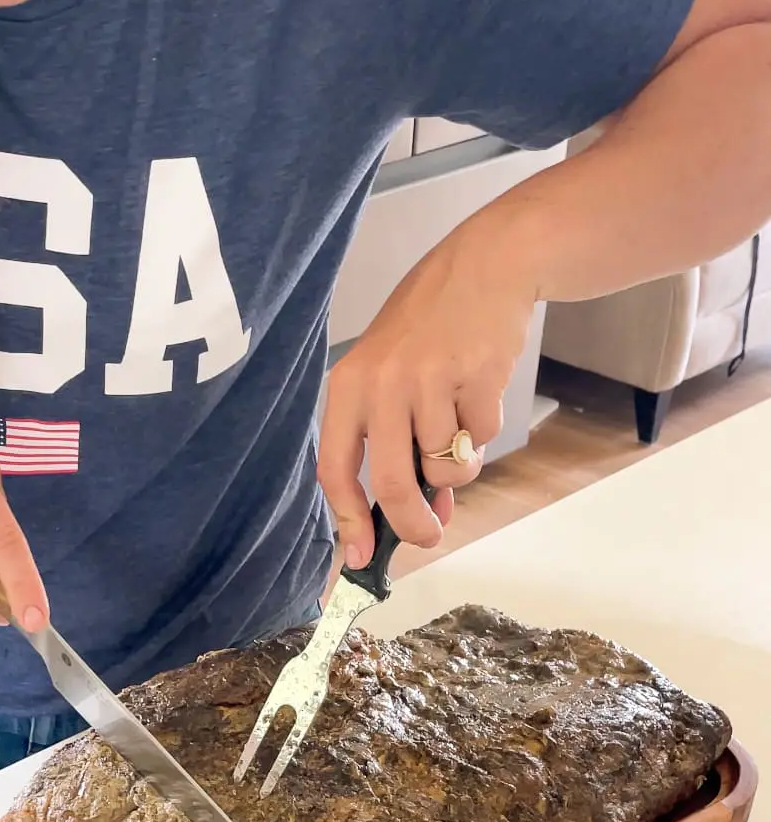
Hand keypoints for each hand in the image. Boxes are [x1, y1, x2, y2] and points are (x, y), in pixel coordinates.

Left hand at [318, 214, 538, 567]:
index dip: (348, 521)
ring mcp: (430, 380)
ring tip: (460, 423)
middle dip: (414, 524)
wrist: (486, 265)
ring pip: (446, 467)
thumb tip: (422, 514)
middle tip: (429, 536)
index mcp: (349, 386)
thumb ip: (396, 443)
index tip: (359, 556)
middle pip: (394, 484)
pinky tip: (480, 391)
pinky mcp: (476, 378)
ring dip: (459, 466)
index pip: (335, 469)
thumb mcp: (392, 374)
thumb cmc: (430, 326)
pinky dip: (486, 432)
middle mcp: (383, 384)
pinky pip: (483, 440)